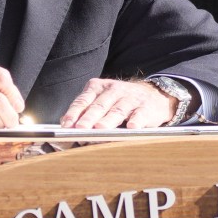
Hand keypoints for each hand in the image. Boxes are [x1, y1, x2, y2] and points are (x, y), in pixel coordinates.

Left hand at [61, 78, 177, 128]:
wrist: (153, 95)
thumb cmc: (120, 102)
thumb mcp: (101, 101)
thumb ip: (84, 111)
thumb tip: (65, 125)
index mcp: (98, 87)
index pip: (83, 100)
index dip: (74, 113)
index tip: (66, 125)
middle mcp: (113, 90)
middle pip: (99, 106)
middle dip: (88, 119)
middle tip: (80, 129)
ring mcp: (130, 98)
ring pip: (117, 110)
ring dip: (108, 121)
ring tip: (100, 130)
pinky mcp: (146, 107)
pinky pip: (140, 114)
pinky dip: (136, 121)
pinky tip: (132, 128)